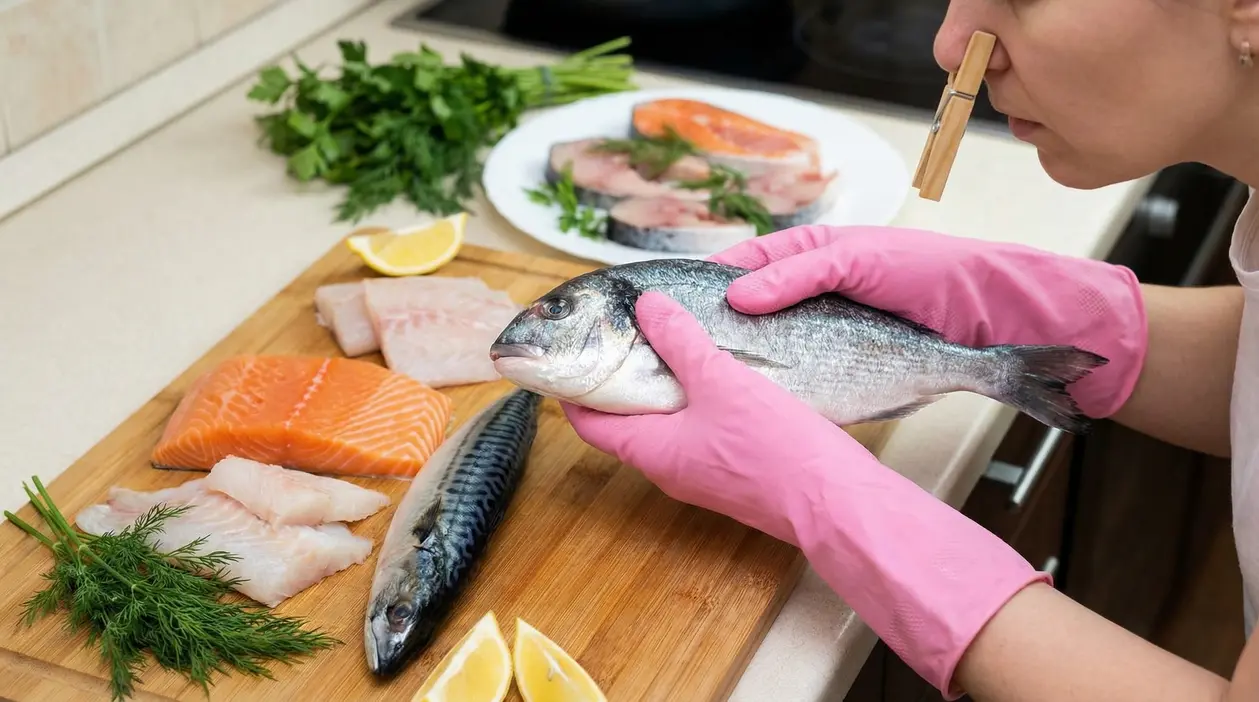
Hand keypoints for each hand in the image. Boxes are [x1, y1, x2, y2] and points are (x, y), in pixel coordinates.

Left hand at [561, 290, 871, 544]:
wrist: (836, 504)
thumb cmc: (775, 448)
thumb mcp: (721, 381)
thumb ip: (681, 340)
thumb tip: (648, 306)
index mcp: (652, 452)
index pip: (590, 422)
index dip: (575, 387)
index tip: (573, 352)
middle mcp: (670, 470)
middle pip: (628, 420)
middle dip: (624, 378)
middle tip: (627, 335)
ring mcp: (704, 475)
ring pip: (669, 424)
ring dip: (665, 387)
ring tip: (673, 343)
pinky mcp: (736, 473)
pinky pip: (702, 432)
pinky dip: (698, 401)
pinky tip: (719, 372)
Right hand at [709, 224, 1147, 417]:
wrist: (989, 319)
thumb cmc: (928, 271)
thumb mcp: (857, 260)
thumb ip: (796, 275)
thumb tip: (736, 296)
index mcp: (804, 256)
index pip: (739, 267)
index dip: (707, 288)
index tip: (673, 309)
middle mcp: (805, 296)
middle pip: (743, 316)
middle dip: (716, 335)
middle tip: (682, 354)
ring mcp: (819, 336)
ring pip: (764, 354)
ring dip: (741, 368)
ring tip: (707, 383)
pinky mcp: (837, 372)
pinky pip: (795, 383)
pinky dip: (776, 393)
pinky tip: (756, 404)